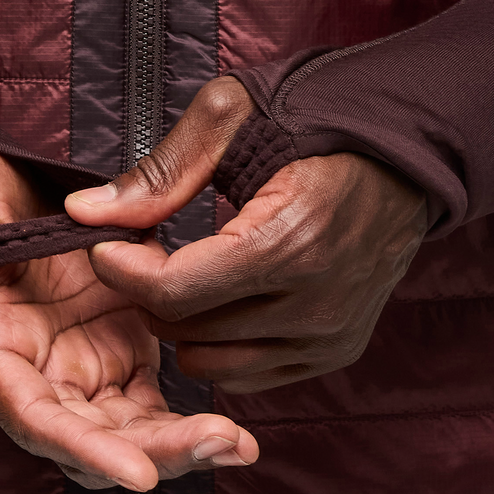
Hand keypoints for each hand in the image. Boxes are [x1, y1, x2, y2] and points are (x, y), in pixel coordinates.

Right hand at [0, 143, 258, 488]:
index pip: (32, 417)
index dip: (84, 448)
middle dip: (153, 455)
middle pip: (90, 441)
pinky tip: (234, 431)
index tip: (141, 475)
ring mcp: (76, 370)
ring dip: (179, 447)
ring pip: (127, 435)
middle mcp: (30, 376)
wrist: (0, 194)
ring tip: (239, 445)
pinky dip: (188, 424)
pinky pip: (152, 406)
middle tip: (221, 446)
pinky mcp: (115, 354)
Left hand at [64, 79, 427, 391]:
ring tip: (181, 274)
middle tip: (143, 249)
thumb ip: (160, 172)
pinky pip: (250, 374)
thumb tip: (83, 214)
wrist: (410, 148)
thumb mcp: (235, 119)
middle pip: (187, 330)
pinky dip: (219, 345)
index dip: (122, 271)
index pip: (173, 293)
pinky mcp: (338, 349)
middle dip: (146, 293)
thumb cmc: (319, 119)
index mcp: (290, 242)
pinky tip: (219, 299)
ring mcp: (331, 334)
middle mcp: (316, 304)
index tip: (104, 243)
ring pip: (212, 363)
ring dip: (180, 325)